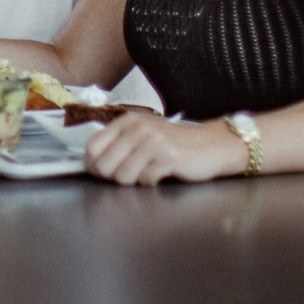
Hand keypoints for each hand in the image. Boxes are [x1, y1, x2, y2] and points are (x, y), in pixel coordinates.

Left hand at [83, 113, 250, 185]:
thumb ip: (118, 145)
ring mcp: (153, 141)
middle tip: (129, 176)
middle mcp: (137, 128)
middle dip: (112, 177)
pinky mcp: (168, 157)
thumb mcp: (142, 136)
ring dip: (134, 181)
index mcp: (127, 121)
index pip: (92, 147)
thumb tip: (91, 164)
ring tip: (147, 173)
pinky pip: (145, 180)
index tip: (104, 173)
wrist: (212, 145)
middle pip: (104, 165)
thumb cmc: (174, 144)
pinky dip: (151, 182)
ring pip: (122, 176)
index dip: (93, 166)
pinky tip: (161, 174)